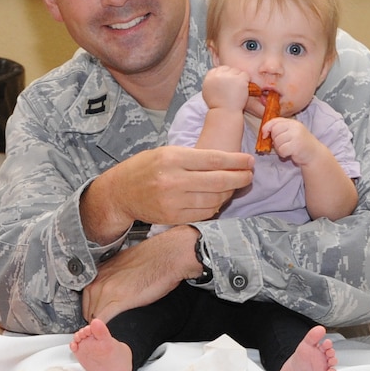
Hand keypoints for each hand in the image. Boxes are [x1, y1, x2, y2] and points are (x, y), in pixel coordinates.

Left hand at [82, 227, 199, 322]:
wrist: (167, 256)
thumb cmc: (152, 259)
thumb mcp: (124, 265)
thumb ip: (113, 277)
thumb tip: (114, 286)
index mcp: (99, 272)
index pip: (86, 298)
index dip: (94, 310)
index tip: (102, 316)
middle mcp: (99, 280)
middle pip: (88, 310)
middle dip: (96, 320)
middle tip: (108, 326)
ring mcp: (106, 290)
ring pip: (94, 317)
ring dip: (101, 327)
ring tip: (110, 332)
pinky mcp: (119, 300)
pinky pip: (103, 320)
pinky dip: (105, 328)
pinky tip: (111, 332)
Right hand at [83, 145, 252, 238]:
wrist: (120, 192)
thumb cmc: (145, 168)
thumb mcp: (166, 152)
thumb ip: (193, 157)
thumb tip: (227, 161)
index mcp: (172, 157)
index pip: (214, 159)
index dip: (236, 161)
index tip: (249, 161)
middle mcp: (173, 180)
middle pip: (218, 181)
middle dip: (239, 179)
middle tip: (249, 176)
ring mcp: (172, 201)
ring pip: (213, 200)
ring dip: (228, 194)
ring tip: (234, 188)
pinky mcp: (172, 217)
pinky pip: (203, 214)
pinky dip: (214, 207)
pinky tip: (218, 200)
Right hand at [201, 64, 250, 113]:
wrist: (225, 113)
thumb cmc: (217, 106)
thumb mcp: (208, 92)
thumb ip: (211, 82)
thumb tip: (216, 76)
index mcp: (210, 76)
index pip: (220, 69)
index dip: (225, 76)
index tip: (226, 84)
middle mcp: (218, 74)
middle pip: (229, 69)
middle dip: (232, 76)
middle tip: (233, 88)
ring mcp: (229, 76)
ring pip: (238, 71)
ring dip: (239, 79)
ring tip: (237, 90)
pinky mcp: (239, 79)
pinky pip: (245, 75)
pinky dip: (246, 82)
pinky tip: (242, 90)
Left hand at [259, 116, 328, 167]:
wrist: (314, 154)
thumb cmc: (300, 144)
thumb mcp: (291, 133)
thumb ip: (279, 129)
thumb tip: (264, 133)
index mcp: (292, 122)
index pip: (275, 121)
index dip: (266, 128)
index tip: (264, 135)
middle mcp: (295, 126)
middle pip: (274, 131)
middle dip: (275, 140)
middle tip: (282, 144)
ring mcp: (296, 135)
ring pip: (277, 141)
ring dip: (279, 148)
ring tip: (287, 149)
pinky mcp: (296, 145)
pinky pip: (281, 150)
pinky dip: (283, 154)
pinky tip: (290, 153)